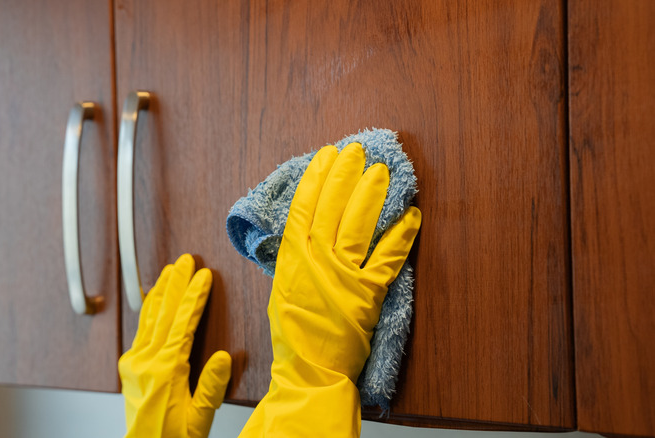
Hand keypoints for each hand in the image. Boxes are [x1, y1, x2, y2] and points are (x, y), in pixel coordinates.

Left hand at [119, 254, 230, 437]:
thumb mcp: (200, 418)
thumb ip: (212, 386)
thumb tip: (224, 357)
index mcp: (167, 371)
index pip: (183, 324)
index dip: (195, 296)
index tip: (204, 276)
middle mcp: (147, 362)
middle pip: (164, 313)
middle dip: (176, 283)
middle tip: (185, 260)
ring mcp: (134, 362)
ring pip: (149, 317)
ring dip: (161, 291)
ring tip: (169, 271)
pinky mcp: (129, 367)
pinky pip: (140, 330)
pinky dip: (148, 310)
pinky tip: (152, 298)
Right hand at [240, 143, 420, 436]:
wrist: (309, 369)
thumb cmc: (294, 331)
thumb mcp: (283, 286)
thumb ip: (296, 256)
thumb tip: (308, 228)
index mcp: (292, 258)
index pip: (304, 207)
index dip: (317, 178)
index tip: (327, 156)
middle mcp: (316, 261)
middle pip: (332, 208)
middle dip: (345, 175)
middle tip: (357, 151)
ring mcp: (343, 277)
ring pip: (358, 226)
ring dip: (371, 196)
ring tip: (381, 172)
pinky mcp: (368, 294)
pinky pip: (388, 258)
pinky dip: (401, 235)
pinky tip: (411, 214)